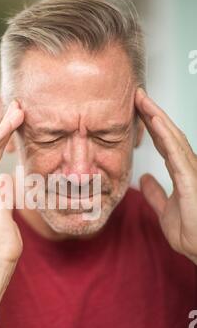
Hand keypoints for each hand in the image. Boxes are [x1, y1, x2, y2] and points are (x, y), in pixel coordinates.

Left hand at [135, 88, 196, 264]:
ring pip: (173, 137)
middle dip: (152, 114)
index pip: (163, 143)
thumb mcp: (164, 211)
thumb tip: (145, 180)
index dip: (150, 127)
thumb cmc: (191, 232)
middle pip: (168, 134)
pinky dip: (166, 135)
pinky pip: (177, 152)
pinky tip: (156, 122)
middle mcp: (187, 167)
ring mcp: (191, 171)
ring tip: (143, 100)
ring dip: (157, 117)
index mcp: (180, 172)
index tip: (137, 111)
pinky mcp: (191, 178)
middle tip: (137, 95)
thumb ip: (155, 194)